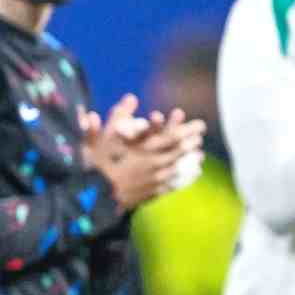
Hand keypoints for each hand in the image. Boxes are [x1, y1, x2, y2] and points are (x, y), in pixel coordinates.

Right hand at [83, 95, 206, 207]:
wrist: (93, 197)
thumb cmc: (94, 165)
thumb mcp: (100, 137)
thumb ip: (117, 117)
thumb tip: (131, 96)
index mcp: (144, 150)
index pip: (172, 138)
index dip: (187, 131)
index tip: (201, 124)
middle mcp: (153, 166)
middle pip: (178, 153)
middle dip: (191, 144)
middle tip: (200, 138)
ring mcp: (153, 181)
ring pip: (178, 170)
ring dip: (190, 162)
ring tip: (199, 156)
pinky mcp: (150, 193)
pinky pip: (173, 185)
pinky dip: (184, 179)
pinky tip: (190, 175)